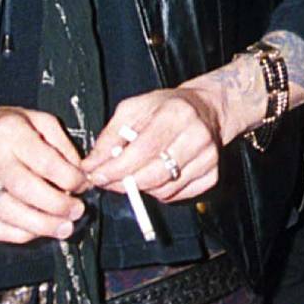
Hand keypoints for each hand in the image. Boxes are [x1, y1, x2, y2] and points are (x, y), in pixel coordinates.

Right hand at [0, 98, 87, 243]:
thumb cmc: (2, 126)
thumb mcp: (37, 119)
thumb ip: (61, 143)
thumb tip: (79, 172)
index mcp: (10, 133)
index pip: (44, 161)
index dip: (69, 178)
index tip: (82, 184)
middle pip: (25, 189)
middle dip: (57, 205)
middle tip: (76, 211)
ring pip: (9, 213)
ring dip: (41, 225)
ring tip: (64, 227)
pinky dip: (18, 235)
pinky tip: (36, 230)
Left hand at [84, 87, 225, 203]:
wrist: (206, 109)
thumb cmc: (168, 107)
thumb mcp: (133, 110)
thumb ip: (109, 137)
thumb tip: (91, 166)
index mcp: (176, 114)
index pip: (142, 150)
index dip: (116, 168)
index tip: (97, 176)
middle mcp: (196, 136)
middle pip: (154, 175)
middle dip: (124, 183)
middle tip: (109, 181)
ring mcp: (208, 158)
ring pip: (164, 190)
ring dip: (142, 188)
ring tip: (134, 174)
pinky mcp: (212, 175)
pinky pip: (178, 196)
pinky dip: (161, 192)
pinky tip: (155, 177)